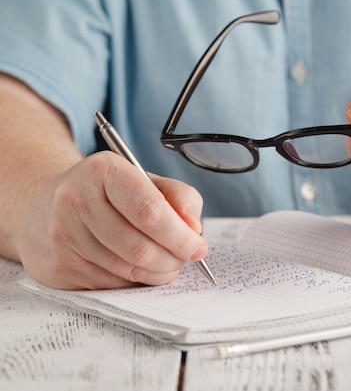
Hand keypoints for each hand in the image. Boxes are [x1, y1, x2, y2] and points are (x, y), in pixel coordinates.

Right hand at [16, 151, 207, 288]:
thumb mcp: (146, 181)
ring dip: (157, 273)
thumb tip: (194, 229)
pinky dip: (135, 282)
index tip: (198, 247)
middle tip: (186, 258)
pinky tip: (137, 268)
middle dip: (173, 259)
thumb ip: (180, 197)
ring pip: (127, 270)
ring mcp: (62, 236)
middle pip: (140, 247)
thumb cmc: (108, 194)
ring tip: (166, 263)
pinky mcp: (57, 266)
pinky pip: (111, 285)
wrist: (44, 206)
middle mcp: (75, 201)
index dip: (180, 235)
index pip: (150, 211)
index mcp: (103, 171)